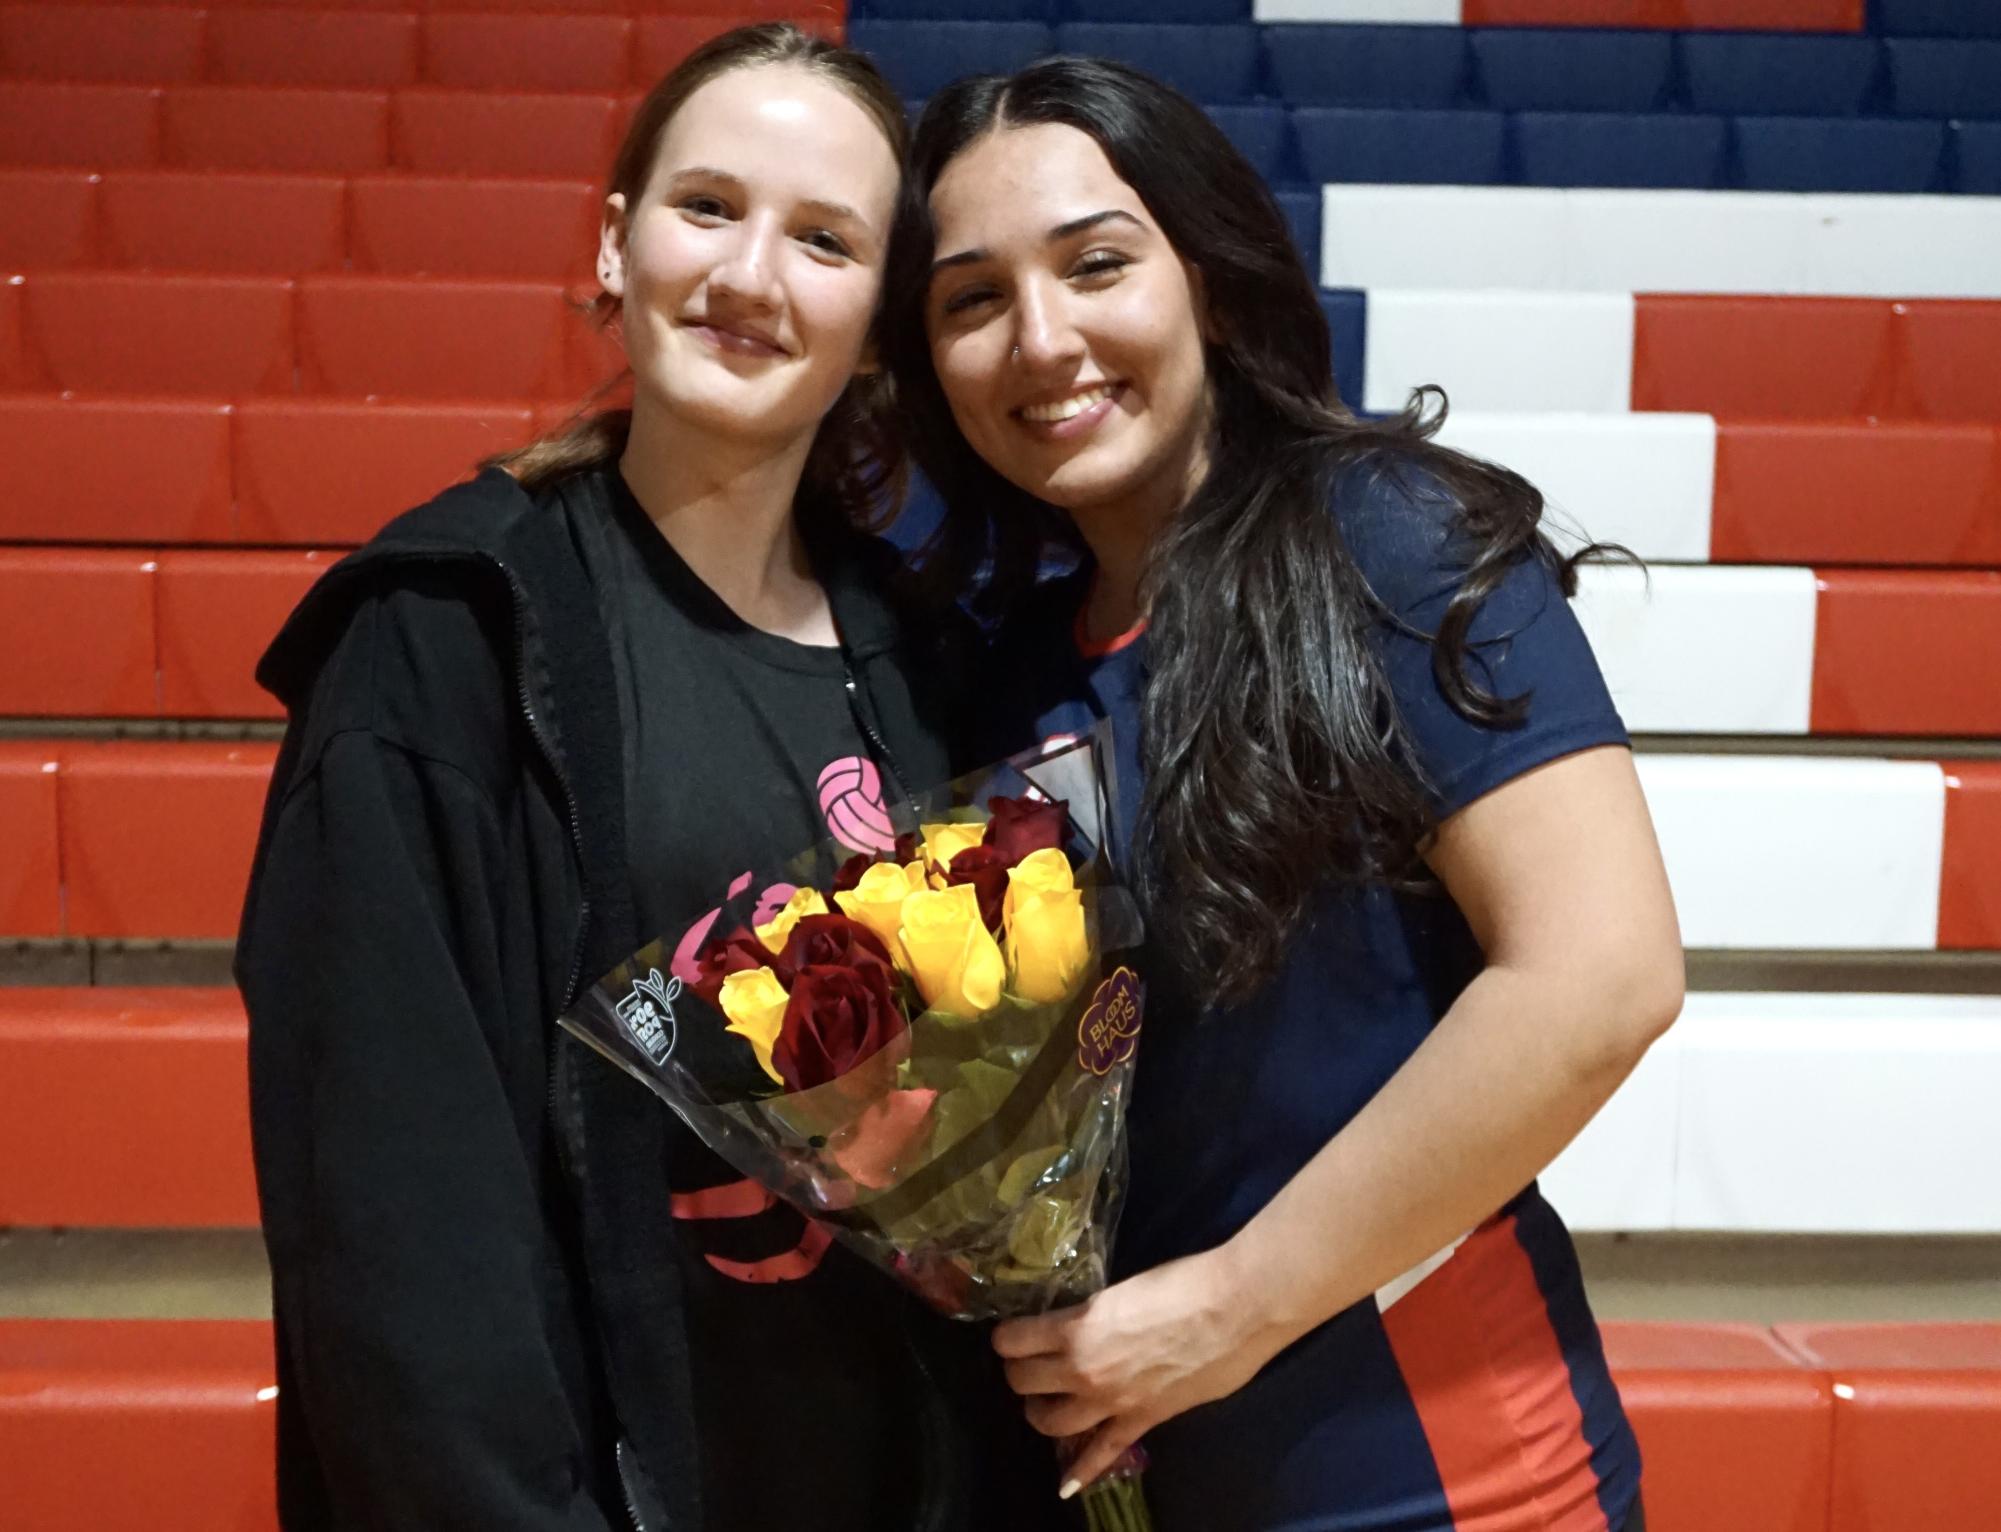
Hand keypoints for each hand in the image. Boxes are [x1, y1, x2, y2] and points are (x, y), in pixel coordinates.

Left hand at [991, 1245, 1281, 1496]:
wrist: (1234, 1308)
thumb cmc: (1181, 1283)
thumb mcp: (1118, 1290)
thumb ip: (1091, 1315)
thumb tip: (1078, 1324)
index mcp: (1076, 1328)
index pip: (1012, 1341)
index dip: (1007, 1336)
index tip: (1013, 1333)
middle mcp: (1083, 1369)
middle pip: (1022, 1382)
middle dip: (1019, 1371)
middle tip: (1030, 1361)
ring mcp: (1111, 1401)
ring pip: (1049, 1422)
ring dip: (1040, 1411)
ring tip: (1047, 1400)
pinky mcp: (1142, 1421)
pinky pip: (1103, 1453)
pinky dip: (1081, 1470)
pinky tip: (1065, 1484)